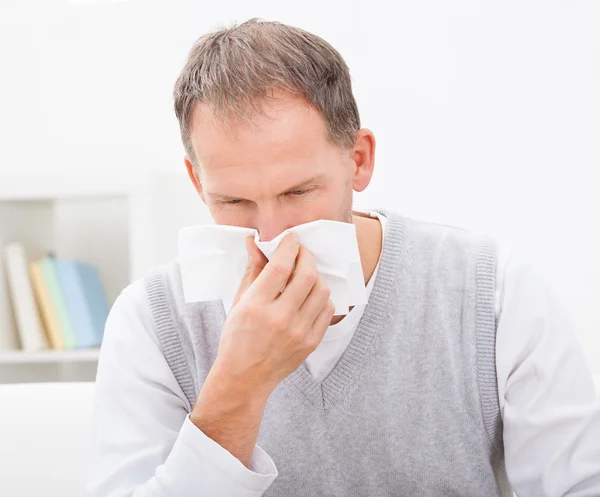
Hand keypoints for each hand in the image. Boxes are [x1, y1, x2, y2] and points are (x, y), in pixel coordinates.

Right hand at [213, 232, 334, 397]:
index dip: (289, 246)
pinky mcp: (311, 342)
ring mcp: (298, 332)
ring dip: (316, 274)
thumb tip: (255, 242)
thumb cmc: (237, 338)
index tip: (292, 238)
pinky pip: (327, 309)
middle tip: (301, 252)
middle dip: (306, 256)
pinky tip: (311, 294)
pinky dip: (322, 296)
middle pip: (306, 275)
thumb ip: (252, 270)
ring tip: (306, 273)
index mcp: (255, 306)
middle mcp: (279, 319)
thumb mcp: (238, 302)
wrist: (245, 378)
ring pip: (321, 290)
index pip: (280, 267)